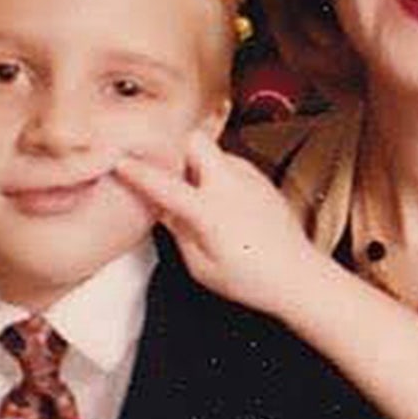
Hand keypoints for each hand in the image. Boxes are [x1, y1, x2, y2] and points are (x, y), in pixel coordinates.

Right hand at [114, 130, 329, 316]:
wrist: (298, 275)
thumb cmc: (251, 278)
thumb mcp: (201, 265)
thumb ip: (177, 230)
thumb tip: (160, 207)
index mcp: (211, 210)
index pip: (164, 183)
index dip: (137, 171)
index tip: (119, 162)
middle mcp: (231, 185)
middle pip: (193, 140)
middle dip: (173, 147)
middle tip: (162, 167)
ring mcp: (250, 177)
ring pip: (212, 149)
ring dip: (195, 161)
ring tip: (188, 188)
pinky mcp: (261, 178)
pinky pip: (230, 162)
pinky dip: (215, 171)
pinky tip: (214, 196)